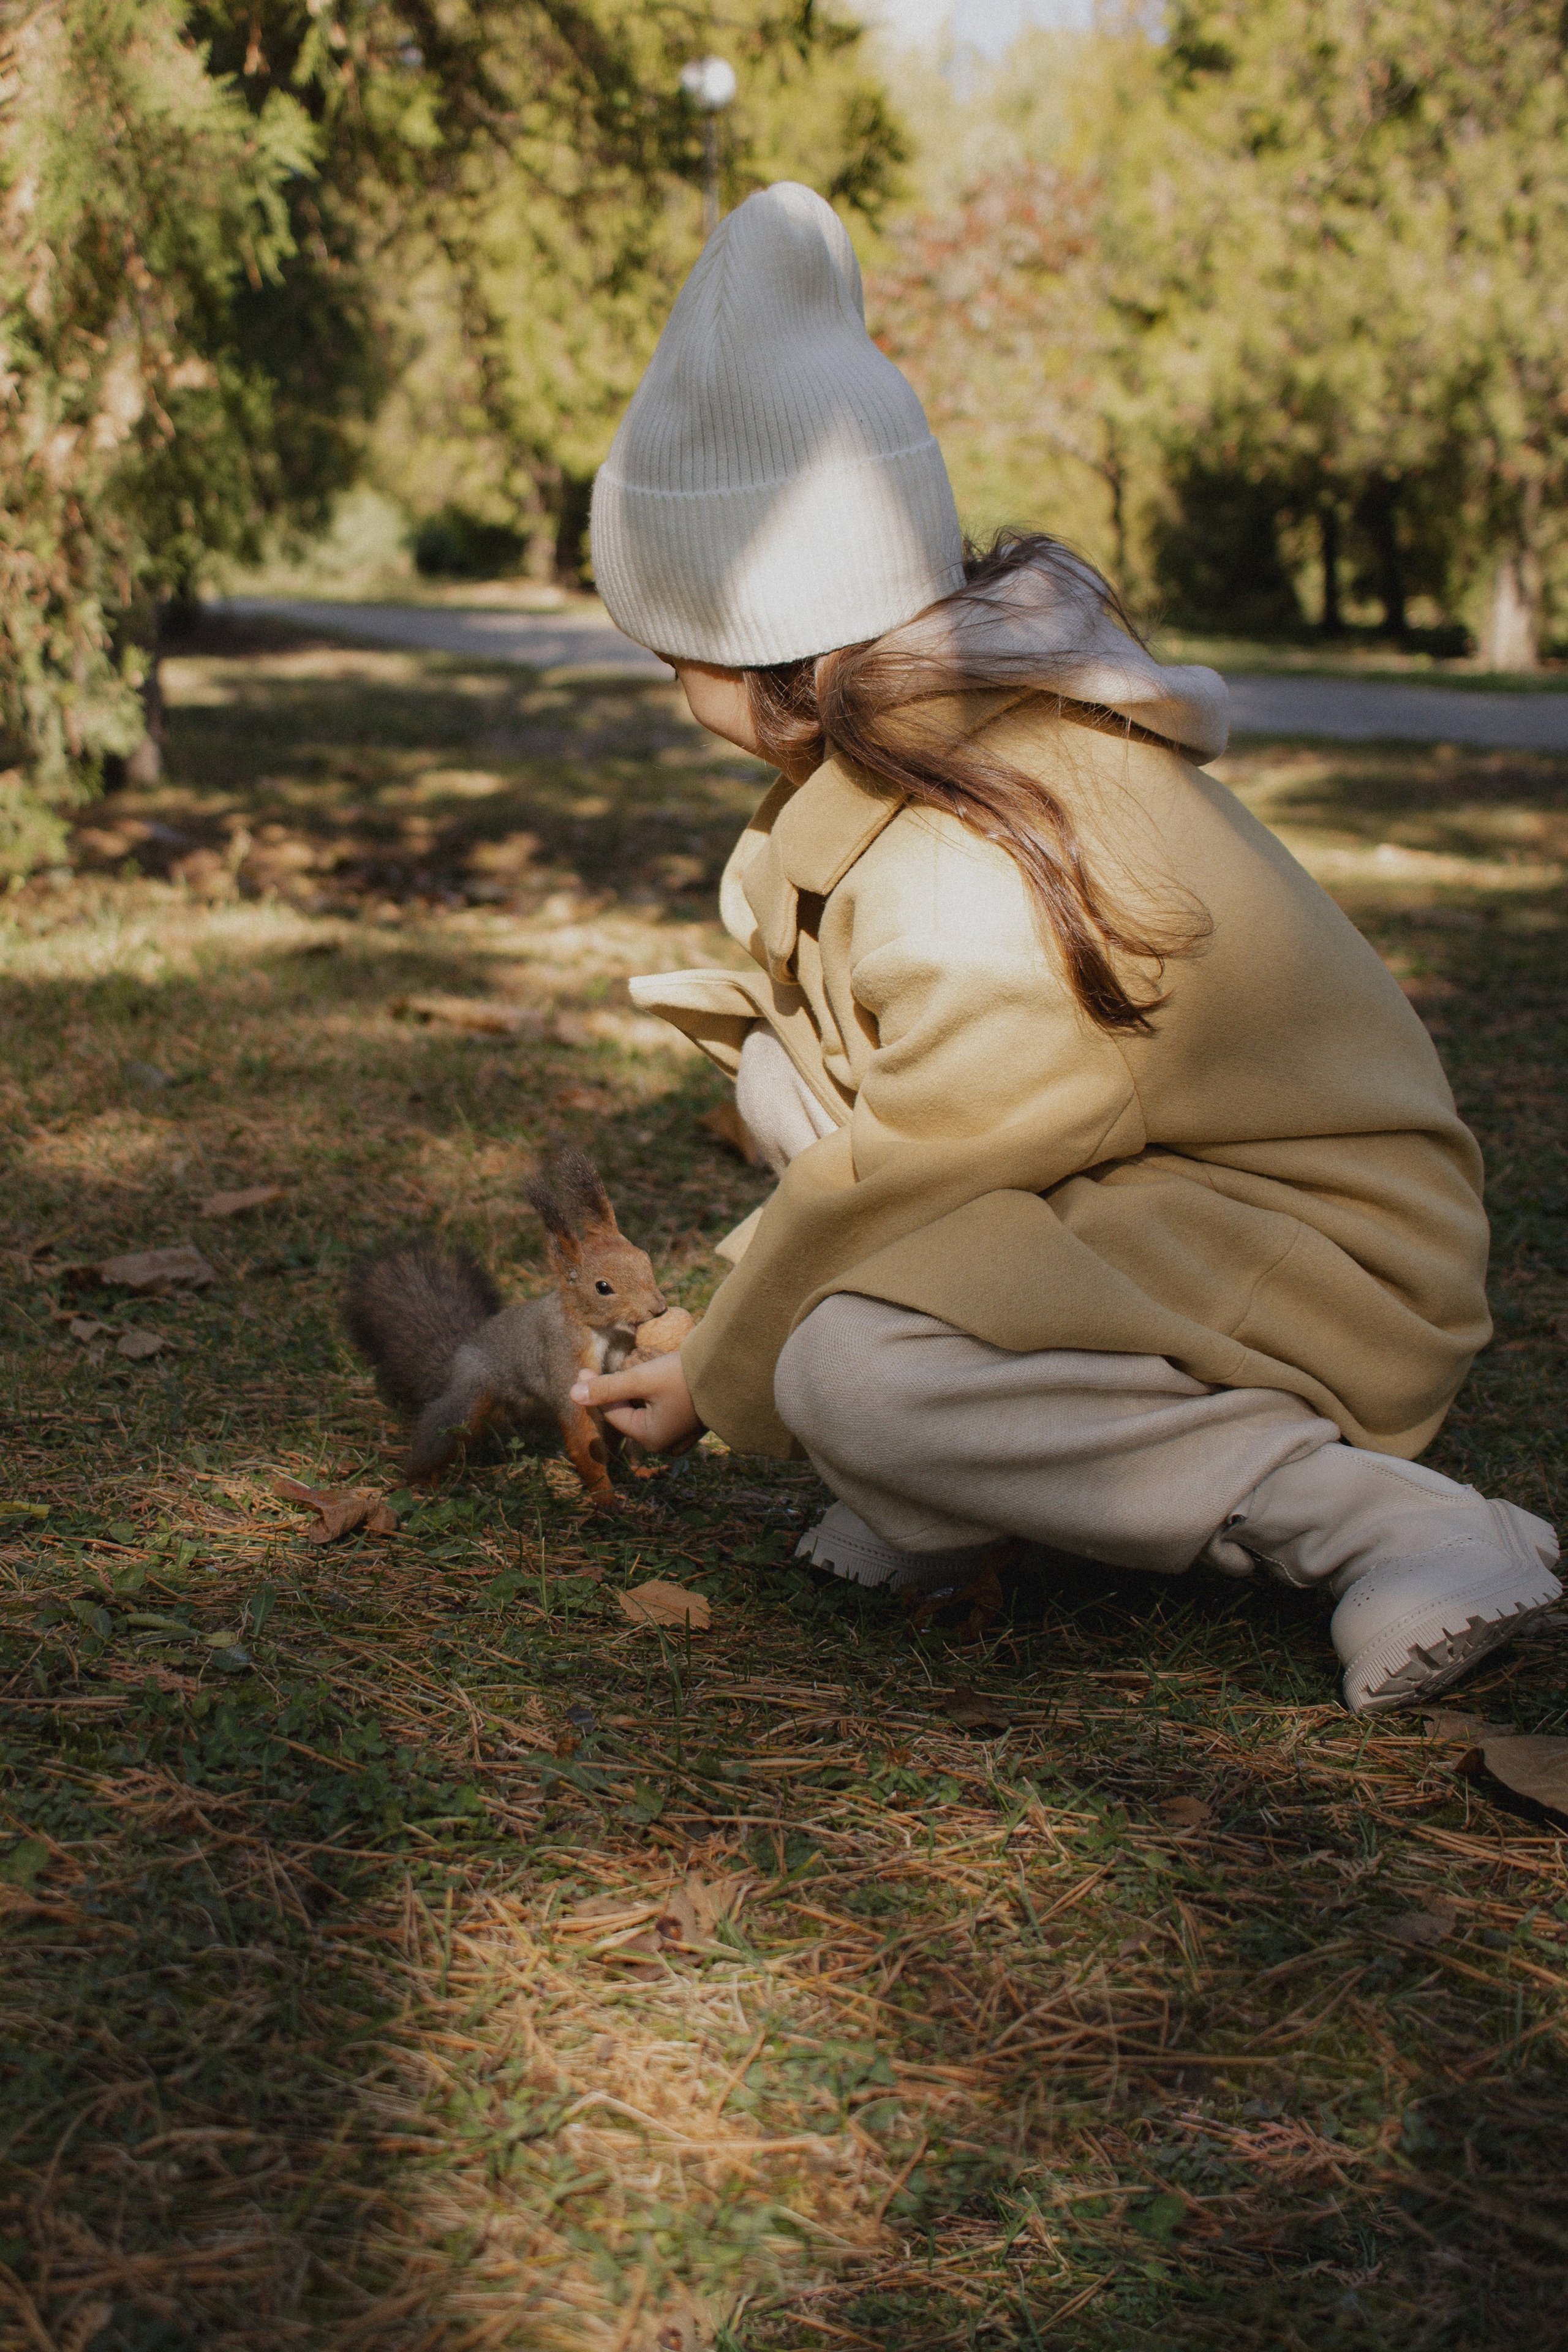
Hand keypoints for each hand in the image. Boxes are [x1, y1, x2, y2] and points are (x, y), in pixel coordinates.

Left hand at [570, 1349, 702, 1454]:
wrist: (731, 1371)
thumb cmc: (685, 1376)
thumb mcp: (641, 1378)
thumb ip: (607, 1387)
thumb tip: (571, 1394)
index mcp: (651, 1438)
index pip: (612, 1412)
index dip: (596, 1389)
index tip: (583, 1369)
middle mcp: (664, 1443)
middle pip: (629, 1413)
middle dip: (619, 1390)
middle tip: (609, 1366)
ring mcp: (679, 1435)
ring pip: (645, 1410)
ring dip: (637, 1391)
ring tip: (638, 1369)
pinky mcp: (690, 1423)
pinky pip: (662, 1410)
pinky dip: (654, 1395)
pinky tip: (657, 1377)